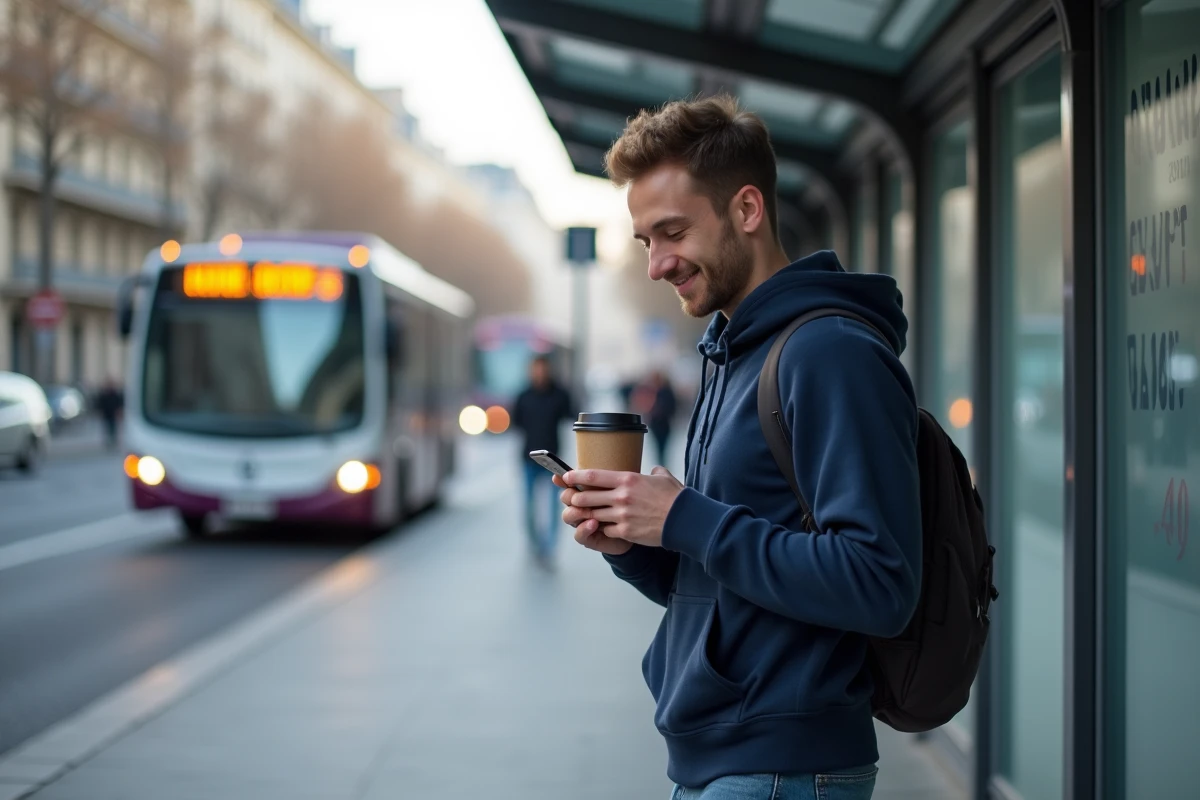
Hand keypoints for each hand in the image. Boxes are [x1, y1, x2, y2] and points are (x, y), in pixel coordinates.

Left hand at [557, 467, 683, 549]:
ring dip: (588, 515)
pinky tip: (608, 527)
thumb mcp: (663, 478)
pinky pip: (606, 530)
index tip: (566, 477)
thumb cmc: (675, 497)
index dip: (575, 476)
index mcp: (627, 479)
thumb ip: (653, 473)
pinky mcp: (625, 531)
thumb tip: (653, 471)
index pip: (592, 475)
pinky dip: (605, 528)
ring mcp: (621, 515)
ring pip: (593, 514)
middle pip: (586, 496)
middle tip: (572, 498)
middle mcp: (621, 496)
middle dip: (576, 498)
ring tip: (586, 514)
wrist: (684, 520)